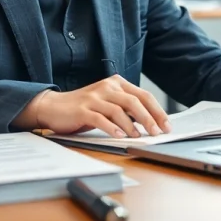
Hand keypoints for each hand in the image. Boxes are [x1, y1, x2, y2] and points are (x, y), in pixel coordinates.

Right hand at [29, 75, 171, 138]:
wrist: (53, 107)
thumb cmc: (84, 108)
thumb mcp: (108, 104)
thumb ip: (126, 109)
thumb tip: (150, 123)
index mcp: (116, 83)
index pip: (143, 95)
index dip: (157, 111)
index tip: (166, 125)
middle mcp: (107, 87)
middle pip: (134, 101)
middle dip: (149, 118)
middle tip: (157, 132)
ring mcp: (94, 97)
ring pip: (119, 110)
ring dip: (132, 125)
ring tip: (139, 136)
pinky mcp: (82, 109)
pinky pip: (100, 119)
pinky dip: (112, 128)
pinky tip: (119, 136)